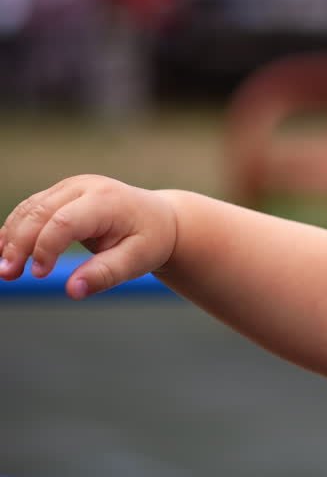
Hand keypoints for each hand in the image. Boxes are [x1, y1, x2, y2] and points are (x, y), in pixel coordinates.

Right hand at [0, 175, 178, 298]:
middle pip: (40, 212)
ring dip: (10, 238)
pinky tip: (3, 252)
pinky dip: (14, 230)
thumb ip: (104, 274)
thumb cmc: (150, 239)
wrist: (159, 218)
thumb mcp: (137, 261)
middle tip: (7, 274)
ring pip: (29, 209)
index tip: (39, 275)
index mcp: (106, 200)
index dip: (46, 248)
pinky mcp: (60, 194)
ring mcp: (70, 187)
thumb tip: (73, 291)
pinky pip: (30, 210)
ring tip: (4, 269)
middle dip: (19, 244)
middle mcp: (84, 187)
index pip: (65, 222)